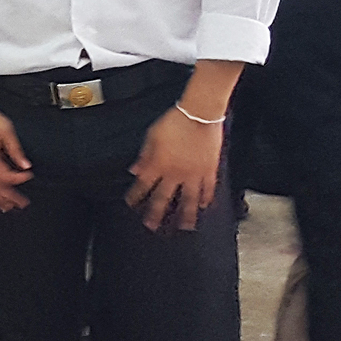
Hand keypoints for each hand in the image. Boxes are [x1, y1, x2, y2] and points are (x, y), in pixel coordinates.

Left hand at [125, 106, 221, 231]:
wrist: (200, 114)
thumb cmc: (175, 121)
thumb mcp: (152, 136)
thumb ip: (144, 156)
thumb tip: (134, 170)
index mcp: (159, 165)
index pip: (143, 185)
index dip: (135, 196)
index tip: (130, 204)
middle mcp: (175, 173)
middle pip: (163, 198)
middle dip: (156, 214)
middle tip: (152, 226)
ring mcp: (194, 174)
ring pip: (188, 199)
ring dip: (185, 215)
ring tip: (184, 227)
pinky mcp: (209, 169)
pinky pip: (208, 188)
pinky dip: (206, 198)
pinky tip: (204, 206)